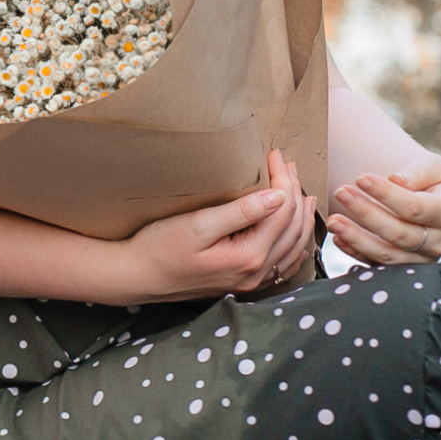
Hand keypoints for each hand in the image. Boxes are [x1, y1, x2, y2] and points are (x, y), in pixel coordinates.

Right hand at [121, 149, 317, 301]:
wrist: (137, 276)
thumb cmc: (160, 247)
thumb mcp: (198, 224)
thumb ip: (241, 211)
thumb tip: (278, 195)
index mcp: (248, 256)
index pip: (281, 210)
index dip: (283, 179)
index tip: (275, 155)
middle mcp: (255, 272)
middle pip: (291, 228)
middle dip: (294, 193)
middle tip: (288, 166)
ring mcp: (250, 281)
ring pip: (291, 248)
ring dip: (299, 219)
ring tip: (303, 195)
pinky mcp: (241, 284)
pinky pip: (280, 267)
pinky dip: (292, 248)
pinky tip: (295, 240)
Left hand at [329, 148, 440, 265]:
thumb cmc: (437, 181)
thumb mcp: (435, 167)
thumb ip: (417, 172)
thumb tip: (396, 180)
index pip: (415, 207)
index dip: (386, 194)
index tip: (360, 178)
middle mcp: (439, 241)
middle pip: (399, 233)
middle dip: (366, 213)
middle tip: (340, 192)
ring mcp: (422, 259)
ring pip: (387, 254)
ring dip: (356, 238)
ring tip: (332, 221)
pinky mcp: (405, 269)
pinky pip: (378, 266)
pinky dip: (356, 253)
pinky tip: (338, 239)